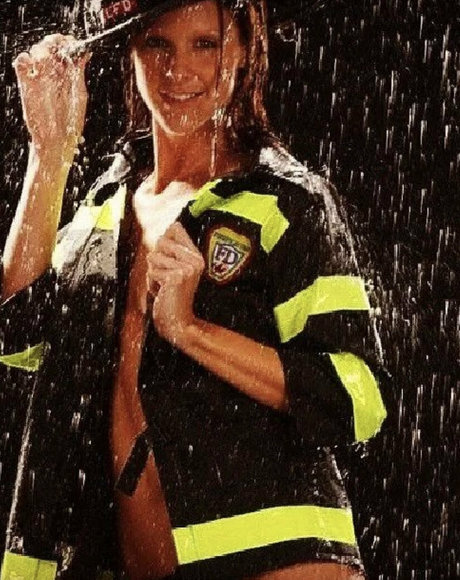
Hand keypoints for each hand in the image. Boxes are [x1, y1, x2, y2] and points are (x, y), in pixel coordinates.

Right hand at [13, 34, 90, 160]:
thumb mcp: (79, 94)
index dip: (66, 42)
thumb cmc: (70, 122)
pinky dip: (25, 59)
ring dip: (42, 50)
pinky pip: (21, 63)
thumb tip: (84, 52)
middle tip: (60, 45)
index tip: (71, 41)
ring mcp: (38, 78)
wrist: (56, 140)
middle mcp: (52, 74)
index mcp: (67, 75)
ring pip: (35, 51)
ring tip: (49, 61)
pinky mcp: (26, 84)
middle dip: (54, 42)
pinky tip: (33, 65)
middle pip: (49, 46)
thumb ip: (78, 73)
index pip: (64, 50)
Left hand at [146, 222, 204, 344]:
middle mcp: (195, 260)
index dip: (164, 240)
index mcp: (197, 256)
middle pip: (161, 241)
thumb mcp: (174, 269)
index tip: (168, 258)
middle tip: (167, 278)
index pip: (175, 228)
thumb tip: (169, 227)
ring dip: (153, 274)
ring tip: (165, 286)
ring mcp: (187, 268)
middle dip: (156, 260)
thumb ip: (170, 250)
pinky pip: (152, 272)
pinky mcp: (176, 277)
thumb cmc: (172, 297)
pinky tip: (163, 293)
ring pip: (153, 257)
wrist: (179, 323)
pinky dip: (152, 284)